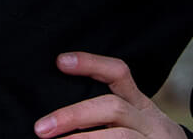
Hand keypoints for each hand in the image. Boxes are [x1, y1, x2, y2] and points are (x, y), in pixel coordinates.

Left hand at [33, 52, 185, 137]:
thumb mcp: (138, 120)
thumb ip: (108, 112)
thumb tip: (59, 112)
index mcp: (142, 106)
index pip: (119, 73)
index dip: (91, 64)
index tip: (60, 61)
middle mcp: (150, 122)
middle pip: (113, 108)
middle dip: (74, 115)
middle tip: (41, 128)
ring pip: (120, 137)